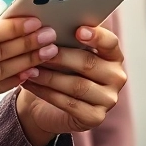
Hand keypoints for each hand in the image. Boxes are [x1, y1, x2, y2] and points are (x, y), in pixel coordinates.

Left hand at [15, 25, 126, 145]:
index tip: (78, 30)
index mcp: (113, 56)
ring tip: (29, 69)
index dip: (96, 36)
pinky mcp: (95, 118)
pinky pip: (69, 103)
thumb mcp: (64, 53)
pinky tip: (30, 84)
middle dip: (60, 56)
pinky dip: (46, 93)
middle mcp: (116, 77)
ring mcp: (108, 100)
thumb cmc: (59, 72)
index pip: (110, 43)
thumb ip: (65, 40)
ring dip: (49, 76)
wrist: (48, 106)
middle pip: (88, 63)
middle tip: (38, 50)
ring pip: (76, 85)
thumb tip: (49, 27)